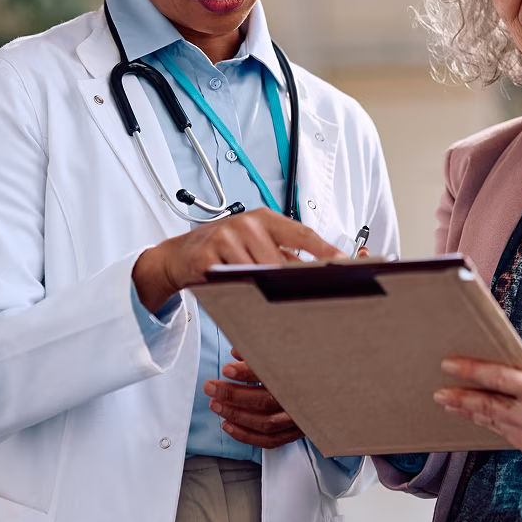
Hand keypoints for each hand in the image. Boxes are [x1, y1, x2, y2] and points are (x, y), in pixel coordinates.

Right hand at [133, 209, 342, 311]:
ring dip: (264, 292)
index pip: (301, 233)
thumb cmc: (222, 247)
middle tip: (306, 298)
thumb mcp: (254, 241)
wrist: (179, 254)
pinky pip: (230, 282)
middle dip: (292, 282)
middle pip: (281, 261)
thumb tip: (320, 269)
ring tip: (271, 303)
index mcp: (264, 218)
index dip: (324, 249)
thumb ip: (283, 253)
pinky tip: (241, 299)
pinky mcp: (206, 258)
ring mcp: (225, 238)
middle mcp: (246, 224)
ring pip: (257, 274)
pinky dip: (239, 294)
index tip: (343, 262)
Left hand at [203, 350, 303, 448]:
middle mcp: (300, 399)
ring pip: (266, 423)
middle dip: (233, 395)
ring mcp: (299, 419)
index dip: (247, 372)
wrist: (331, 386)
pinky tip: (228, 425)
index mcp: (300, 376)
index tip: (227, 369)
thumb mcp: (286, 355)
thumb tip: (236, 352)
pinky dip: (246, 435)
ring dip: (237, 416)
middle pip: (265, 401)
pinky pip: (270, 441)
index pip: (271, 375)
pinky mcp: (295, 432)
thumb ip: (260, 353)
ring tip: (216, 405)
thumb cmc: (303, 369)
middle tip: (211, 387)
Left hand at [433, 356, 521, 459]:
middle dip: (460, 398)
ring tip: (450, 402)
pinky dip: (490, 423)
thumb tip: (506, 363)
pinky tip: (478, 415)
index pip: (498, 380)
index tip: (449, 365)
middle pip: (488, 407)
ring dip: (470, 412)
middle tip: (438, 392)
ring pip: (493, 423)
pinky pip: (506, 433)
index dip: (470, 372)